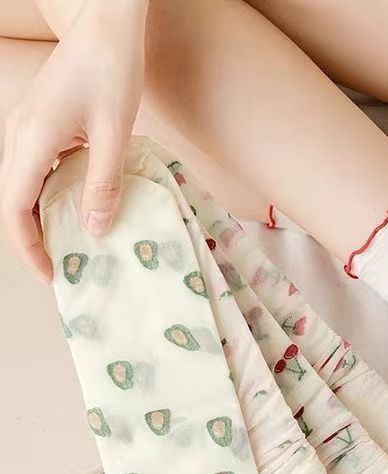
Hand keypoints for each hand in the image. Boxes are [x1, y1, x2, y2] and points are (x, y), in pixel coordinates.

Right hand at [0, 0, 147, 281]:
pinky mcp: (43, 123)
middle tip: (65, 266)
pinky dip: (53, 195)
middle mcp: (20, 134)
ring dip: (43, 217)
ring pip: (25, 185)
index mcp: (32, 139)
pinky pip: (39, 169)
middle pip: (14, 199)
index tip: (52, 275)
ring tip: (74, 245)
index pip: (15, 207)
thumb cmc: (113, 72)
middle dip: (34, 237)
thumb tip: (96, 229)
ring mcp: (28, 127)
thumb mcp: (115, 135)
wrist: (107, 26)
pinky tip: (80, 209)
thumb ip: (103, 184)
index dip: (29, 246)